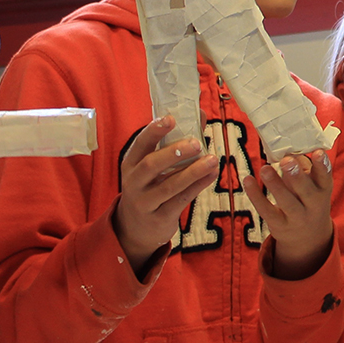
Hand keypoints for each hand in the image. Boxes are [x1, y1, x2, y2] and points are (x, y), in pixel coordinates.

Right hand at [112, 115, 219, 270]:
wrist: (136, 227)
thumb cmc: (150, 186)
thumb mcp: (152, 166)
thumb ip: (174, 141)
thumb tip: (199, 114)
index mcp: (131, 163)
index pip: (140, 144)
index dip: (154, 130)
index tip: (170, 118)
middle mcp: (134, 181)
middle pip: (151, 165)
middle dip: (175, 153)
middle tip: (197, 143)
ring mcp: (145, 201)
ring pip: (170, 186)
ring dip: (193, 172)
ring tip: (212, 159)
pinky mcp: (160, 218)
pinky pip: (180, 201)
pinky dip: (197, 186)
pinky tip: (212, 175)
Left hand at [241, 148, 336, 279]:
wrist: (308, 238)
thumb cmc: (308, 200)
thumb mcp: (314, 187)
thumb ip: (304, 169)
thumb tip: (289, 148)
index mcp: (323, 191)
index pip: (326, 178)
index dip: (322, 165)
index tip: (317, 152)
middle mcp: (313, 205)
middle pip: (306, 191)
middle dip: (297, 176)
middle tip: (286, 160)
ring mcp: (296, 217)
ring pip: (286, 202)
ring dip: (275, 185)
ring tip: (265, 169)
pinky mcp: (279, 224)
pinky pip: (266, 210)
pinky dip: (256, 195)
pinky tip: (248, 180)